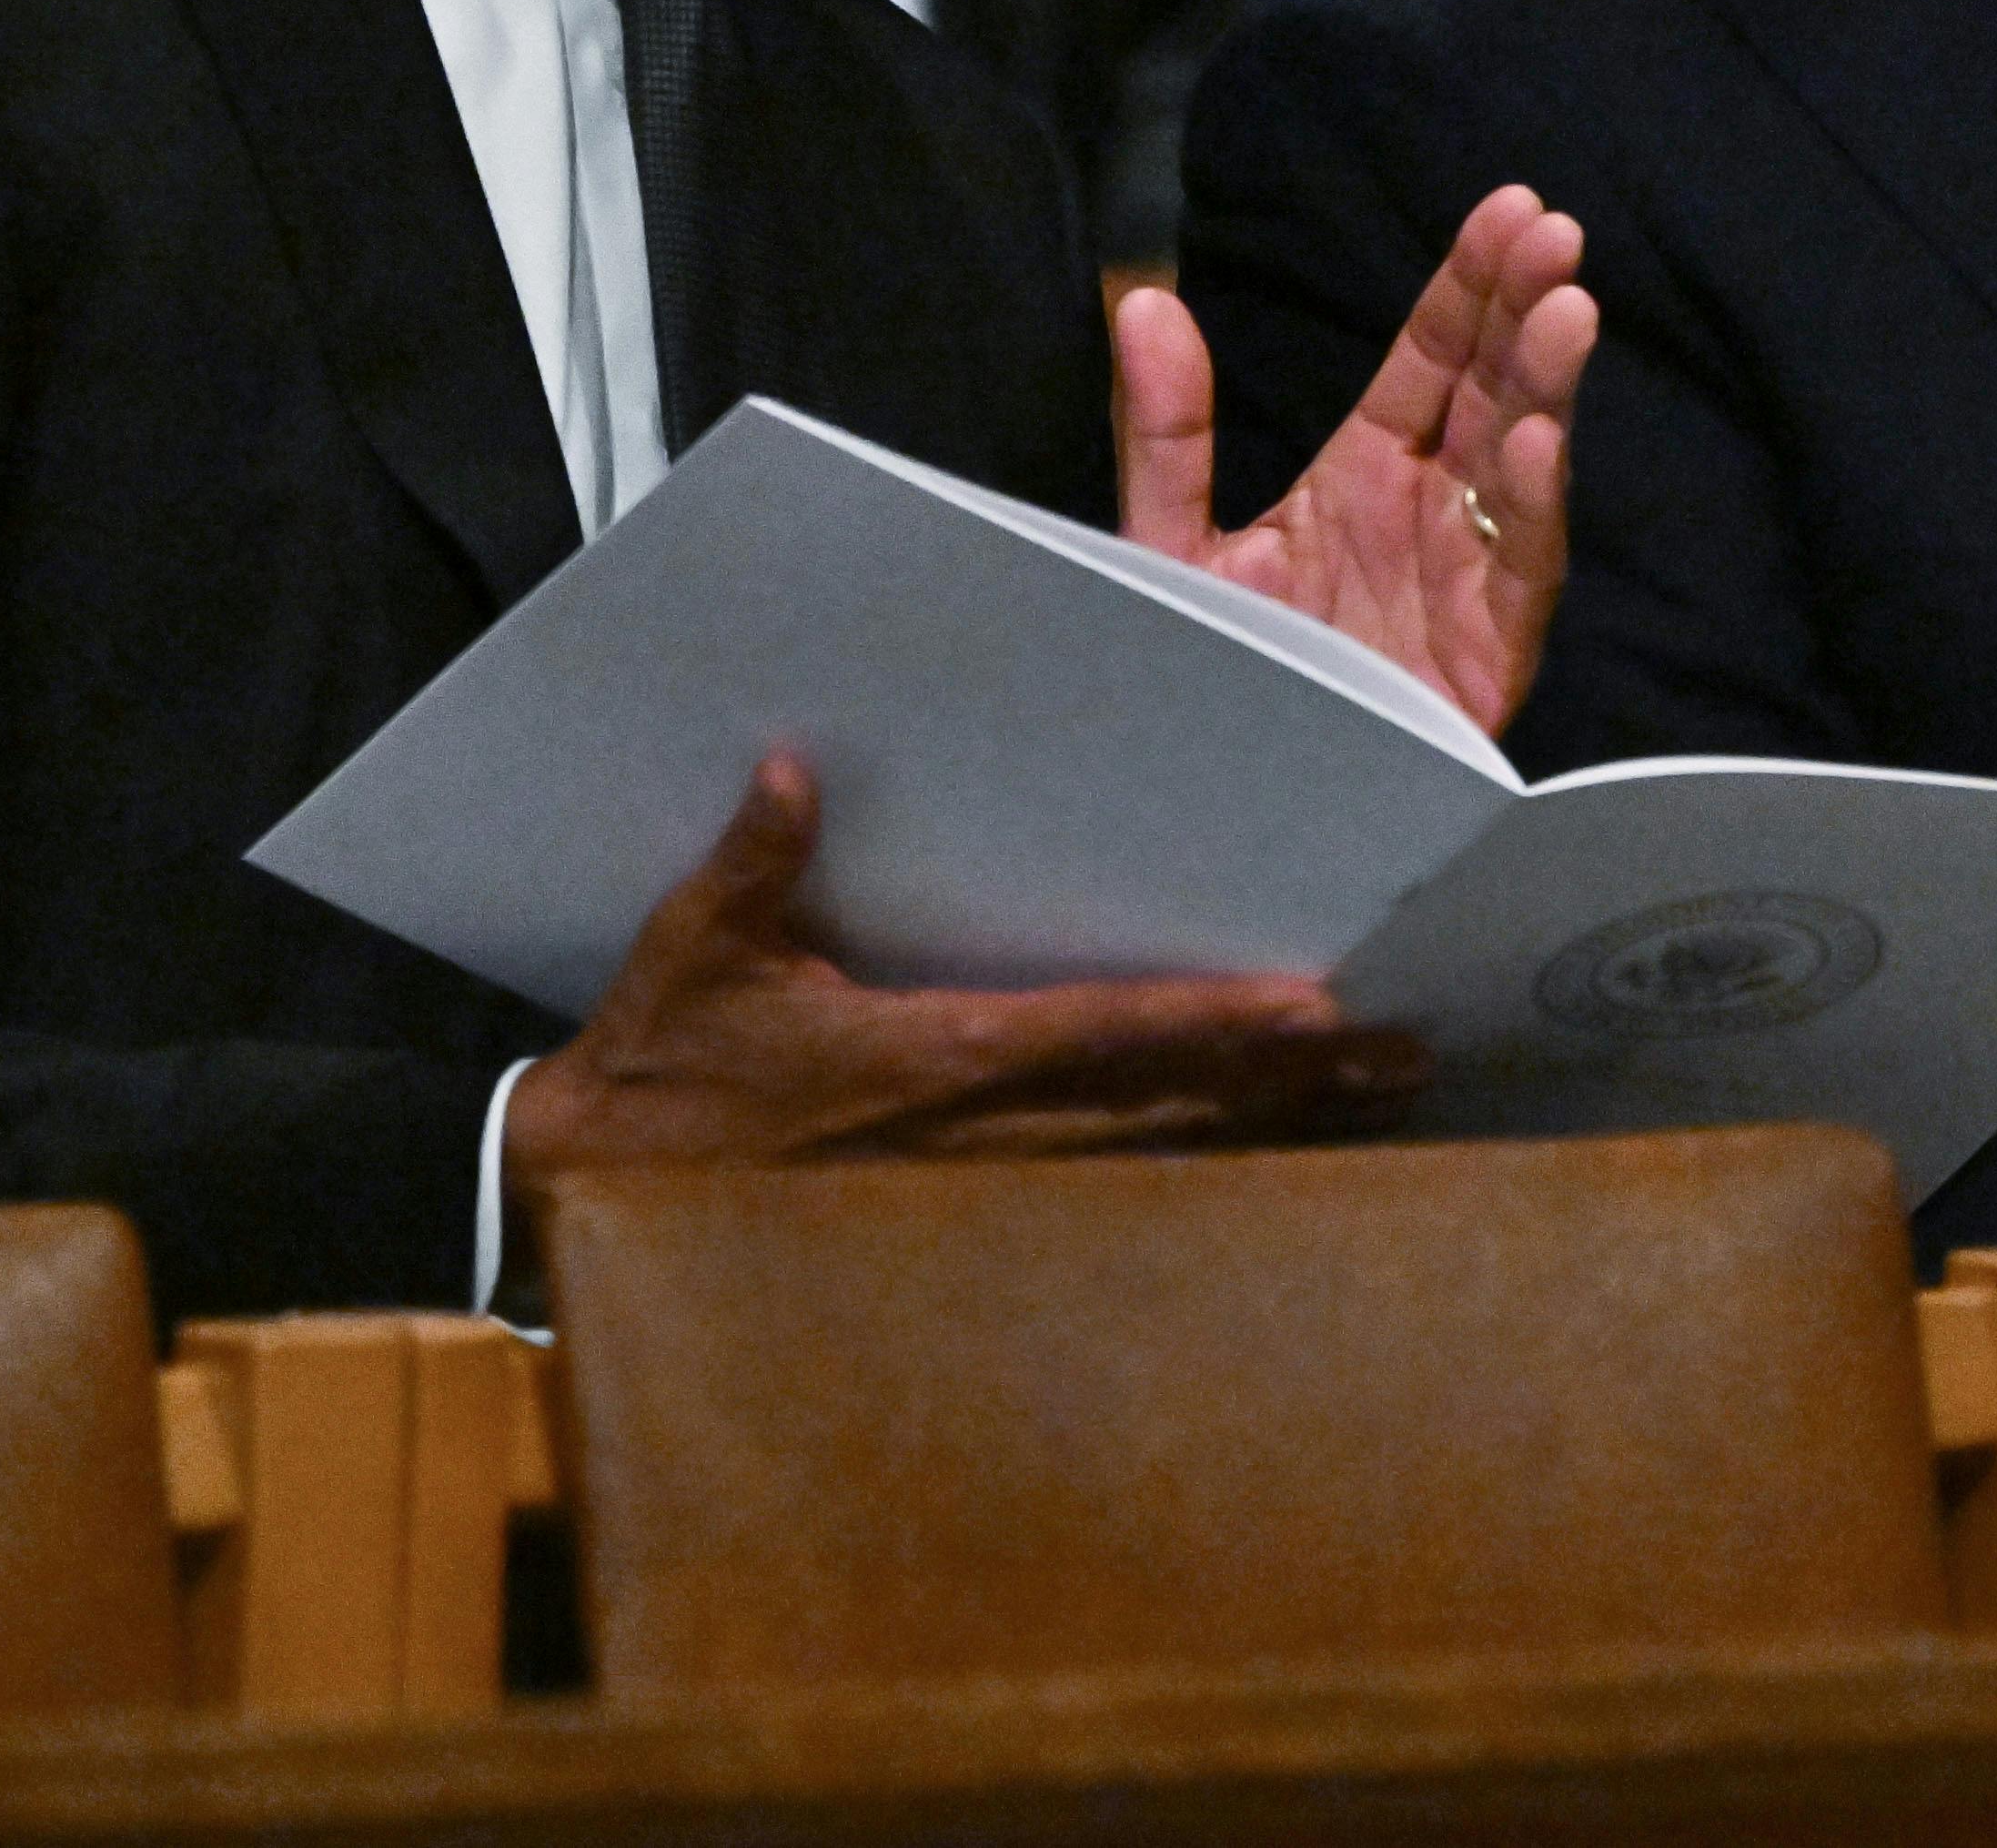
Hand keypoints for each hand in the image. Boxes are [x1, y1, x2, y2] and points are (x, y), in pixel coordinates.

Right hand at [499, 754, 1428, 1253]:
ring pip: (1164, 1161)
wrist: (587, 1207)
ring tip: (1382, 1097)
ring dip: (1276, 1131)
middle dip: (1296, 1083)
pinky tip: (1275, 1160)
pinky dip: (1204, 1176)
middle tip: (1409, 1051)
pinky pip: (1115, 1201)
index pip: (1107, 1035)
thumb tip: (795, 770)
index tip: (1316, 1009)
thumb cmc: (653, 1072)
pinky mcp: (969, 1226)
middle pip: (1174, 1108)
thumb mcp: (694, 954)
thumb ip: (757, 864)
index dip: (1217, 1026)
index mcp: (935, 1061)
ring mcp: (985, 1195)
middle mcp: (985, 1138)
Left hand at [1113, 183, 1596, 735]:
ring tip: (1567, 310)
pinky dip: (1532, 507)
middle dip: (1526, 311)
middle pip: (1492, 392)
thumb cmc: (1214, 675)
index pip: (1432, 358)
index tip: (1509, 209)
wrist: (1226, 808)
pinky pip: (1520, 573)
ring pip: (1523, 465)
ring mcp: (1466, 581)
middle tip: (1554, 234)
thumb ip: (1168, 429)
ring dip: (1548, 387)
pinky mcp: (1485, 656)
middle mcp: (1430, 516)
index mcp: (1366, 475)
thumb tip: (1143, 298)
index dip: (1470, 284)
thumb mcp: (1174, 542)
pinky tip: (1540, 445)